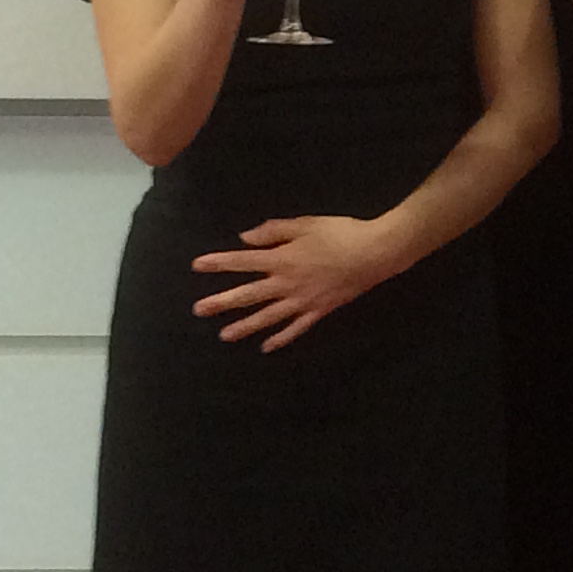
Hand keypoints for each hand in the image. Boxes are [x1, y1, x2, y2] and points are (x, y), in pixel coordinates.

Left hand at [190, 214, 394, 350]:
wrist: (375, 253)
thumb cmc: (340, 233)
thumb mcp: (305, 224)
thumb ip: (274, 231)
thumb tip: (244, 239)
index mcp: (282, 259)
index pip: (243, 262)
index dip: (219, 263)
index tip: (197, 266)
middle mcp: (287, 284)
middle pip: (248, 294)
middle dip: (222, 302)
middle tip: (198, 310)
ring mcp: (302, 301)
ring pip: (268, 317)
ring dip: (245, 326)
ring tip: (224, 335)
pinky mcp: (319, 311)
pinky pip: (296, 328)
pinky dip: (281, 339)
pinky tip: (266, 347)